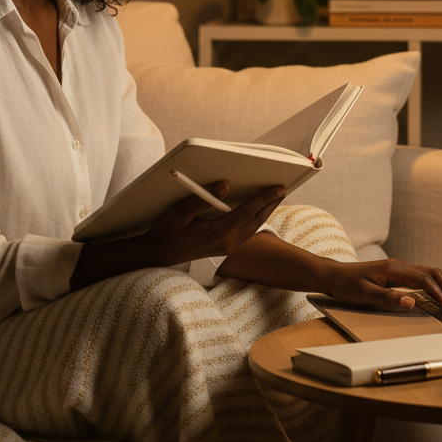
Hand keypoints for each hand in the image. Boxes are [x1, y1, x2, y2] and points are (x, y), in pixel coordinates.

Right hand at [141, 181, 286, 266]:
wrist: (158, 255)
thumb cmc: (166, 231)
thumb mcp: (179, 212)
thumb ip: (202, 199)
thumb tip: (225, 186)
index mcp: (216, 233)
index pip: (246, 212)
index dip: (263, 198)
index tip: (278, 187)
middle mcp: (226, 242)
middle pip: (255, 221)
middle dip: (271, 204)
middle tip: (283, 188)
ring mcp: (226, 247)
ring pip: (253, 228)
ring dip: (265, 212)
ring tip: (275, 198)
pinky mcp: (224, 248)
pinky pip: (246, 232)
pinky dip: (255, 220)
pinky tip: (258, 212)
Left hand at [320, 257, 441, 311]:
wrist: (333, 275)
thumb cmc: (346, 285)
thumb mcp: (365, 295)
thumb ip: (389, 298)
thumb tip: (412, 302)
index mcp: (393, 269)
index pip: (424, 280)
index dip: (440, 294)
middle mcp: (399, 265)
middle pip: (432, 273)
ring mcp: (398, 268)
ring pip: (429, 274)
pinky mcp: (396, 273)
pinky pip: (421, 277)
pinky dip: (435, 286)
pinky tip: (440, 296)